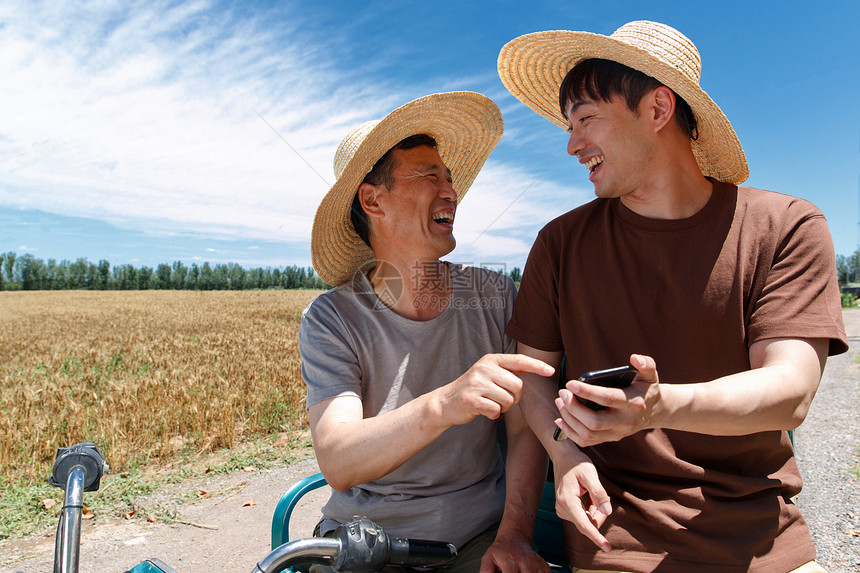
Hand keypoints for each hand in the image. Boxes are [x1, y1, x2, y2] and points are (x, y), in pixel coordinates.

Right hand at [439, 354, 554, 425]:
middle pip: (517, 385)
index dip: (537, 366)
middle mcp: (483, 368)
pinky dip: (494, 415)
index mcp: (490, 360)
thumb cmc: (473, 389)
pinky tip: (484, 411)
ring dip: (503, 408)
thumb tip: (536, 366)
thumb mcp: (489, 373)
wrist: (445, 402)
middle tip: (501, 399)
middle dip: (514, 397)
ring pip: (508, 400)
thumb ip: (508, 370)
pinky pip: (497, 411)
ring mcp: (476, 383)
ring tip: (491, 404)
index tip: (551, 371)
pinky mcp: (472, 399)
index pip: (519, 360)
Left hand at [480, 529, 549, 572]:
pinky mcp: (544, 566)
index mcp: (510, 561)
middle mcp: (525, 562)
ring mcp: (536, 564)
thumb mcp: (488, 558)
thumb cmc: (501, 550)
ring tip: (519, 571)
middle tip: (512, 572)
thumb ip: (486, 571)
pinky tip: (529, 572)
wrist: (514, 536)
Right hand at [553, 445, 611, 551]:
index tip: (607, 547)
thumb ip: (599, 494)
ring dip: (595, 511)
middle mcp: (562, 508)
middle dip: (599, 515)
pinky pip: (583, 517)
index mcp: (567, 500)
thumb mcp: (591, 474)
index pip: (584, 524)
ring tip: (592, 493)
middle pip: (588, 523)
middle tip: (604, 498)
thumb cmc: (576, 463)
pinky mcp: (565, 510)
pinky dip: (590, 510)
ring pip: (586, 521)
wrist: (563, 456)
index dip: (596, 537)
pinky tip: (588, 497)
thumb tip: (607, 511)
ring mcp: (562, 510)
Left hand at [554, 354, 659, 446]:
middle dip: (574, 408)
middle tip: (562, 393)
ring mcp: (617, 433)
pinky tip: (560, 419)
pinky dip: (570, 432)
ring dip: (569, 419)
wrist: (656, 411)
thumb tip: (634, 358)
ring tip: (560, 401)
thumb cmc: (646, 389)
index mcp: (633, 403)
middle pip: (594, 422)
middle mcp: (625, 422)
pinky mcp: (610, 438)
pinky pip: (587, 442)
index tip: (570, 383)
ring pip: (588, 434)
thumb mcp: (650, 374)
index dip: (587, 392)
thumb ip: (646, 364)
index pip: (607, 399)